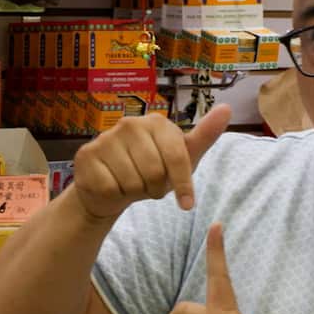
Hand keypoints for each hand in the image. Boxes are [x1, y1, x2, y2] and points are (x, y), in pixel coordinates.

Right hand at [72, 104, 230, 220]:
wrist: (110, 188)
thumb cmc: (150, 172)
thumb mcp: (182, 157)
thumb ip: (204, 136)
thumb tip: (227, 109)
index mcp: (156, 122)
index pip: (177, 156)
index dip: (183, 184)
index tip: (187, 204)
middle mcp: (129, 124)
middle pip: (154, 172)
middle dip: (155, 189)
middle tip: (148, 186)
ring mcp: (105, 138)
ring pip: (132, 182)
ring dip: (135, 193)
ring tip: (130, 184)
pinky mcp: (87, 156)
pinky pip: (110, 187)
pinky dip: (115, 195)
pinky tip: (112, 185)